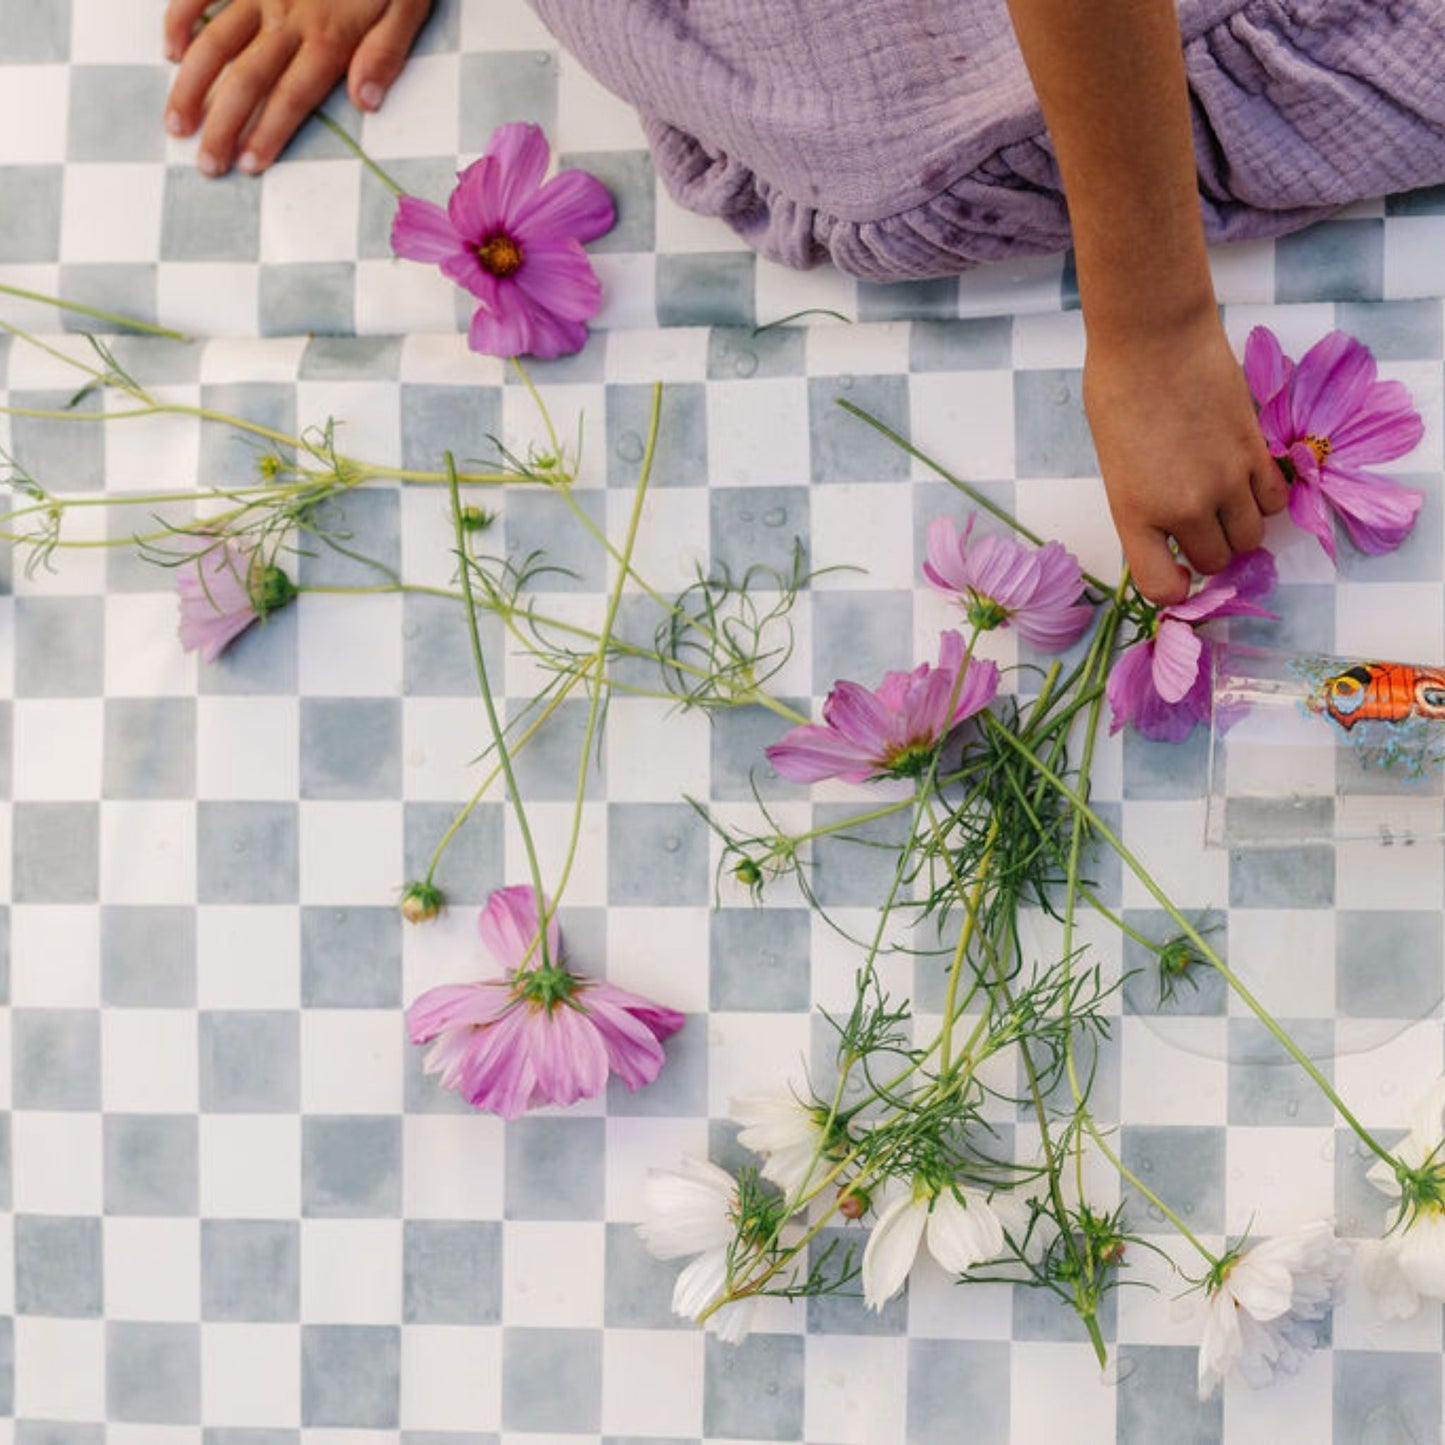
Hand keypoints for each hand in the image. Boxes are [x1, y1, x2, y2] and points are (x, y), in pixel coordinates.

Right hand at [163, 0, 433, 176]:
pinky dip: (181, 16)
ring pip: (216, 41)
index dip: (269, 133)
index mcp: (330, 36)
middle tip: (205, 165)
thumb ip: (386, 51)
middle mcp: (288, 18)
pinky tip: (170, 51)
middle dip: (223, 126)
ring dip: (192, 85)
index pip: (294, 97)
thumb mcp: (408, 4)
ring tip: (175, 124)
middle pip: (248, 80)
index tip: (247, 166)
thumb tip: (366, 101)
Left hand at [1084, 308, 1287, 605]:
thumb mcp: (1115, 463)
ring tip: (1223, 502)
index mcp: (1135, 513)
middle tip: (1198, 527)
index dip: (1174, 588)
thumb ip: (1143, 504)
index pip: (1163, 588)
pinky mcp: (1256, 451)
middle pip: (1217, 560)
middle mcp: (1183, 507)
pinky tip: (1247, 480)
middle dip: (1209, 551)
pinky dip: (1265, 499)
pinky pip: (1277, 500)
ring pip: (1253, 536)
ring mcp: (1226, 481)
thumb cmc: (1117, 392)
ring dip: (1239, 528)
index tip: (1176, 573)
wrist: (1153, 337)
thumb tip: (1170, 531)